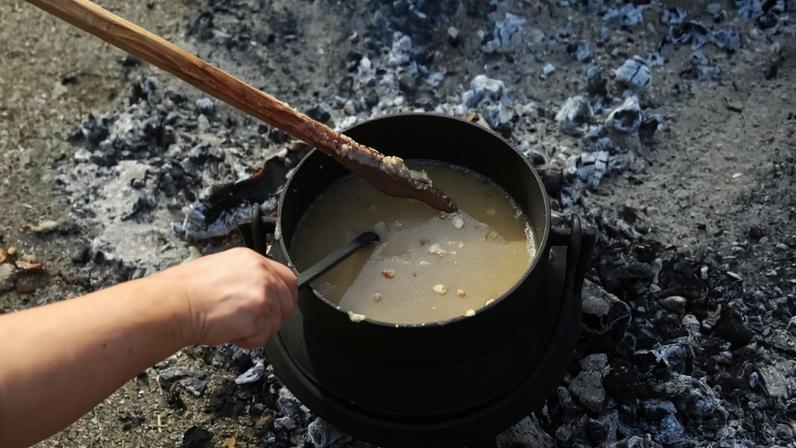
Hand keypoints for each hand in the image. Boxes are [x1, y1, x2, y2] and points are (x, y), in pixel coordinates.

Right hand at [155, 247, 297, 348]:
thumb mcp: (220, 270)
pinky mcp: (258, 314)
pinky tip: (228, 331)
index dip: (283, 297)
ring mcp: (262, 293)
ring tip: (230, 324)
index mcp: (251, 259)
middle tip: (252, 323)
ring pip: (276, 321)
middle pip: (288, 301)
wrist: (173, 304)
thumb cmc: (185, 292)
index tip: (275, 308)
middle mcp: (261, 272)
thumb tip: (255, 291)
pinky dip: (248, 341)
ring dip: (257, 330)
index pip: (287, 278)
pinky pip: (263, 336)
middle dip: (273, 317)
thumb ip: (245, 278)